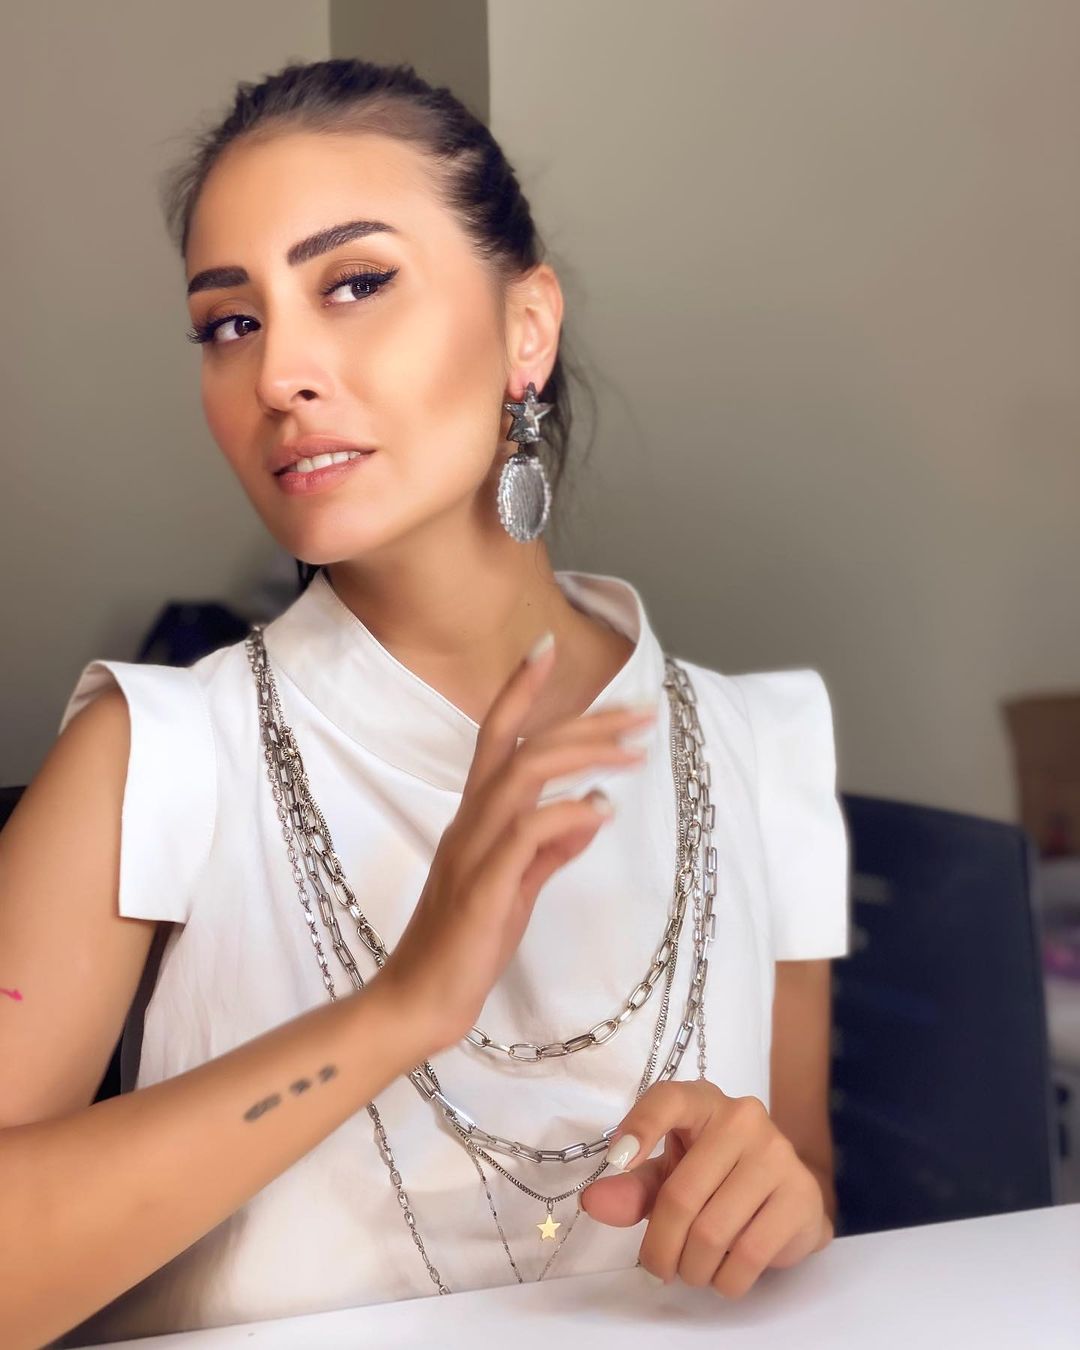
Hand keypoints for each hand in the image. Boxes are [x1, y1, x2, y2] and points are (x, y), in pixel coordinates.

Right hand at [376, 632, 657, 1060]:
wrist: (420, 1002)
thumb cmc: (466, 943)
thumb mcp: (517, 888)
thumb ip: (551, 849)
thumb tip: (592, 810)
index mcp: (475, 817)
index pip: (493, 736)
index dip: (518, 689)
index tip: (547, 647)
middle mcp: (470, 823)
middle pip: (522, 747)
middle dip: (585, 723)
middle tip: (643, 712)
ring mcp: (473, 852)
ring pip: (521, 776)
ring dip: (583, 756)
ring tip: (634, 752)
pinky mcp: (483, 889)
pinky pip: (525, 836)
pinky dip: (565, 814)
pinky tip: (600, 810)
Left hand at [580, 1080, 831, 1298]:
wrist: (787, 1197)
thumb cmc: (717, 1178)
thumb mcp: (670, 1176)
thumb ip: (633, 1188)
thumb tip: (591, 1201)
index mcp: (703, 1101)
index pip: (668, 1099)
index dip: (640, 1126)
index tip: (616, 1161)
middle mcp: (743, 1117)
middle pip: (682, 1195)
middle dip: (661, 1246)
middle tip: (657, 1268)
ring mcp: (777, 1153)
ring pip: (713, 1232)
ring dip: (693, 1268)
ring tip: (692, 1269)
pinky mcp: (801, 1195)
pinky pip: (749, 1255)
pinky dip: (726, 1280)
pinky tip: (724, 1274)